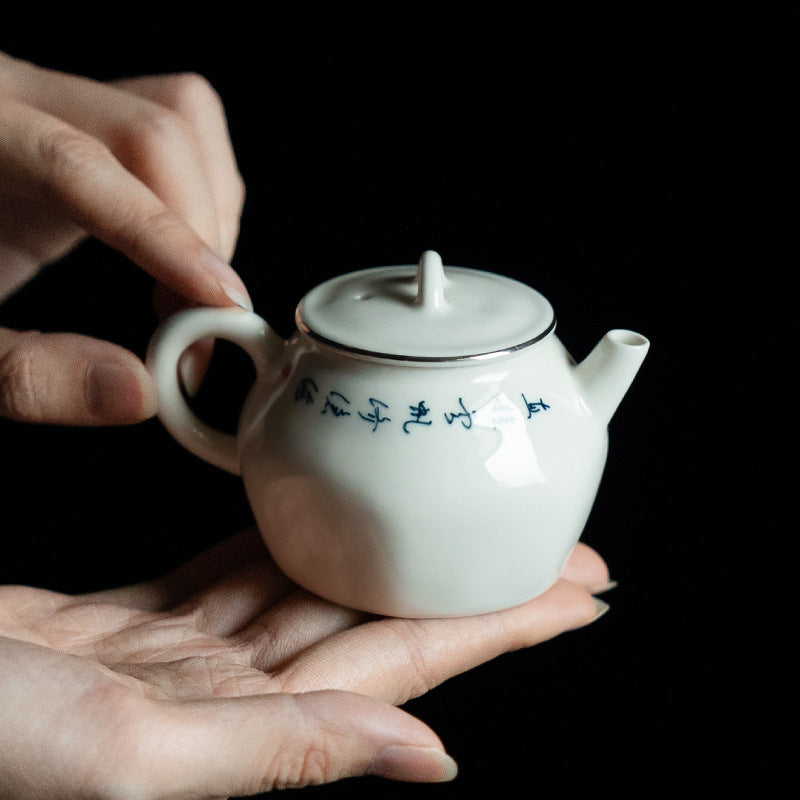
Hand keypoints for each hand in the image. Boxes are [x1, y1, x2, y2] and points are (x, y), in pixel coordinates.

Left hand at [0, 51, 248, 424]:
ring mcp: (62, 101)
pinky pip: (185, 131)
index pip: (76, 164)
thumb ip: (27, 373)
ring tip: (193, 295)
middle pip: (152, 130)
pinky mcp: (96, 123)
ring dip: (214, 212)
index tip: (218, 303)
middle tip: (205, 327)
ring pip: (184, 118)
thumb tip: (141, 389)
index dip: (159, 233)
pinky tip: (183, 262)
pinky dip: (208, 200)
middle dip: (201, 234)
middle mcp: (18, 98)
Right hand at [0, 528, 609, 796]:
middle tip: (559, 549)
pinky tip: (330, 522)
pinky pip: (241, 572)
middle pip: (382, 624)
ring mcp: (181, 657)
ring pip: (321, 595)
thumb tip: (429, 761)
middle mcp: (224, 695)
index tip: (575, 593)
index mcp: (241, 729)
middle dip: (472, 587)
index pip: (409, 663)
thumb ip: (276, 757)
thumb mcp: (123, 752)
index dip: (497, 626)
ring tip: (464, 527)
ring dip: (396, 561)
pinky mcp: (131, 623)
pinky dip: (295, 546)